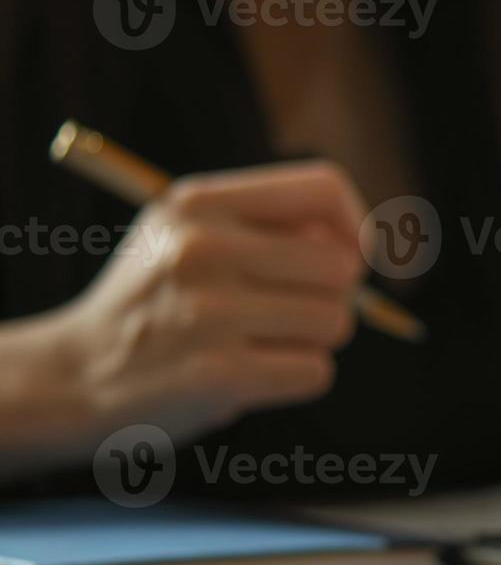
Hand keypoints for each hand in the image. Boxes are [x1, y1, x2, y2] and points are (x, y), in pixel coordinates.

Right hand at [50, 161, 367, 442]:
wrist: (75, 375)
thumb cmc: (156, 300)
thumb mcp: (188, 233)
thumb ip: (268, 224)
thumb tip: (362, 242)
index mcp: (198, 203)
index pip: (324, 187)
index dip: (355, 224)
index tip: (348, 255)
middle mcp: (202, 248)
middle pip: (342, 266)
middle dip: (334, 296)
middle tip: (291, 311)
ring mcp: (208, 313)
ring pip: (336, 321)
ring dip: (313, 340)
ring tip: (262, 342)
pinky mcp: (219, 374)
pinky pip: (316, 371)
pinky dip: (297, 378)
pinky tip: (252, 374)